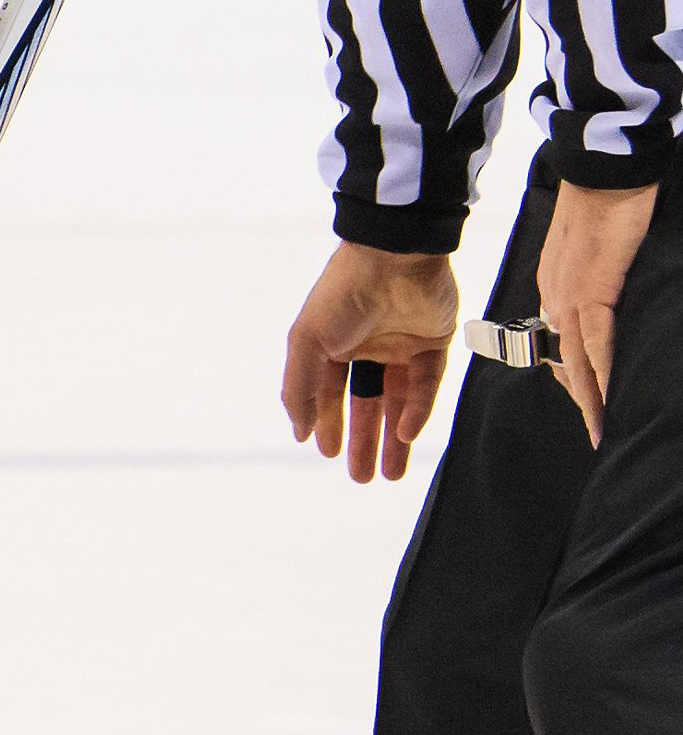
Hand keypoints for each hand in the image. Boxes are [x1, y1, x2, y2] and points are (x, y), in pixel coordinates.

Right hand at [280, 241, 455, 481]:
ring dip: (393, 438)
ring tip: (389, 474)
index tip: (326, 453)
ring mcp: (402, 344)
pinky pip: (427, 383)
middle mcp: (367, 346)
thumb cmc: (341, 295)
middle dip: (362, 441)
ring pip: (398, 401)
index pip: (329, 393)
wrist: (394, 256)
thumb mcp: (306, 343)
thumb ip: (299, 389)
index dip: (328, 424)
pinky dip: (417, 410)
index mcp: (332, 344)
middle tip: (361, 478)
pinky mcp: (434, 341)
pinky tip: (405, 433)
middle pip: (365, 403)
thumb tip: (300, 433)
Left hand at [538, 180, 662, 444]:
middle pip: (566, 360)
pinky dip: (602, 372)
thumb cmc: (609, 201)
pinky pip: (596, 341)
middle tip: (597, 432)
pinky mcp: (591, 291)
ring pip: (577, 359)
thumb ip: (605, 279)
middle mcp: (556, 297)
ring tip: (602, 430)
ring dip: (590, 398)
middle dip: (581, 399)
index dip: (573, 376)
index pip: (562, 343)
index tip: (586, 402)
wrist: (605, 170)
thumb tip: (620, 297)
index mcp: (556, 287)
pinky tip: (609, 397)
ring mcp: (569, 296)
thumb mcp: (602, 250)